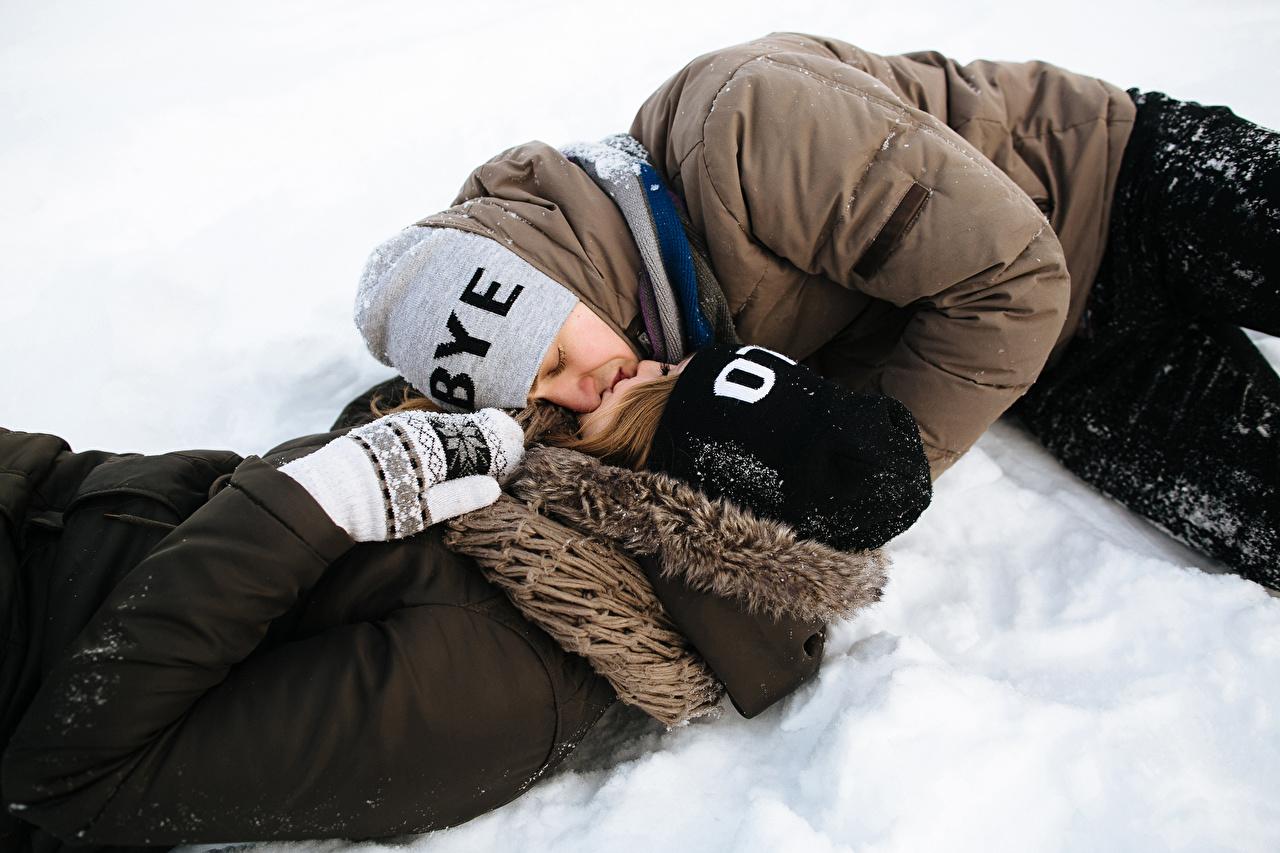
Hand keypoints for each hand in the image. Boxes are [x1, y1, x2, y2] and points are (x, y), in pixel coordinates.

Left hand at [280, 408, 523, 540]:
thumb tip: (493, 488)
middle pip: (464, 427)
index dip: (501, 448)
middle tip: (503, 446)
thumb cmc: (377, 508)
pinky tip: (442, 447)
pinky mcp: (386, 429)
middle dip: (485, 438)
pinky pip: (425, 426)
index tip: (515, 456)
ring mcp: (402, 425)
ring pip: (444, 425)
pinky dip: (442, 435)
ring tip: (475, 448)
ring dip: (462, 435)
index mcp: (435, 448)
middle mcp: (420, 428)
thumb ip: (459, 497)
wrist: (325, 492)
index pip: (480, 441)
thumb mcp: (421, 511)